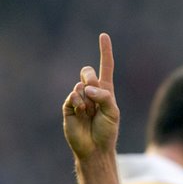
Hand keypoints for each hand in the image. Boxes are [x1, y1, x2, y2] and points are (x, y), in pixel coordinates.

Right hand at [63, 33, 119, 159]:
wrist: (95, 148)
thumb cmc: (107, 131)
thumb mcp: (113, 112)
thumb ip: (103, 96)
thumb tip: (86, 87)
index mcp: (106, 91)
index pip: (105, 67)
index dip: (105, 51)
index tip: (103, 35)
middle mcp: (92, 92)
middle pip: (87, 71)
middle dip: (90, 78)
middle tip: (94, 93)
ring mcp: (79, 98)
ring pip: (80, 85)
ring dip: (87, 98)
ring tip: (90, 112)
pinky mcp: (69, 107)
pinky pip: (72, 96)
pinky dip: (78, 102)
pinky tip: (82, 111)